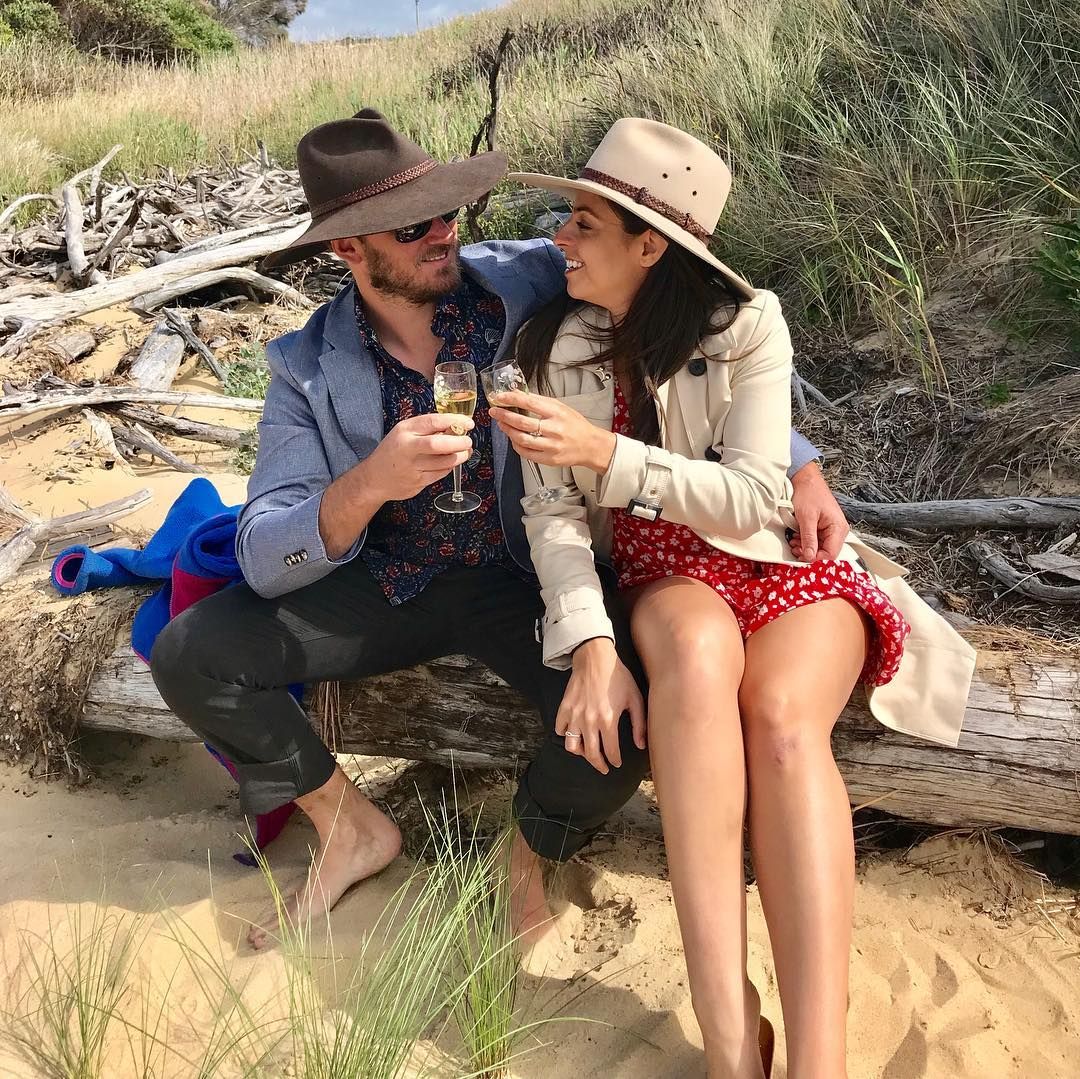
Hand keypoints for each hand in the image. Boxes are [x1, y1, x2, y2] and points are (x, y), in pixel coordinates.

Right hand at [366, 413, 473, 501]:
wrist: (374, 478)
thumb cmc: (393, 452)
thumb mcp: (404, 433)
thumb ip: (426, 429)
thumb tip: (455, 426)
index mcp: (405, 430)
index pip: (433, 421)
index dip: (455, 421)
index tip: (468, 423)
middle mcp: (407, 448)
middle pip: (439, 444)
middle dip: (459, 442)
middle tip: (468, 441)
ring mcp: (412, 467)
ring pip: (444, 462)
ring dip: (459, 457)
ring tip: (464, 452)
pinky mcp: (417, 482)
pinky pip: (440, 474)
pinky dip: (449, 468)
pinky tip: (450, 463)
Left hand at [489, 390, 616, 473]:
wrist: (590, 446)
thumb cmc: (576, 426)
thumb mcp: (561, 407)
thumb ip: (539, 401)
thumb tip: (519, 394)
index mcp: (557, 413)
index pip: (529, 403)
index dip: (511, 399)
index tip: (500, 398)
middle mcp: (554, 429)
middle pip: (522, 422)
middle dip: (504, 416)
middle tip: (495, 412)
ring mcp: (551, 446)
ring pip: (522, 439)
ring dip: (508, 431)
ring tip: (502, 425)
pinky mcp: (549, 459)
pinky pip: (526, 453)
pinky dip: (516, 445)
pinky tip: (513, 439)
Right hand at [556, 638, 645, 773]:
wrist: (595, 658)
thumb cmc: (617, 676)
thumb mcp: (635, 698)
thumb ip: (640, 724)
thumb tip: (641, 745)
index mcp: (608, 720)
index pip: (610, 751)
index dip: (614, 760)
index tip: (616, 763)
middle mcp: (589, 721)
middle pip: (592, 754)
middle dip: (599, 765)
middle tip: (604, 767)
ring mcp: (574, 715)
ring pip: (572, 746)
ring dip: (581, 754)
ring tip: (588, 753)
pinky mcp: (564, 708)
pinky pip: (560, 730)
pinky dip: (566, 736)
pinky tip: (574, 735)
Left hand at [789, 461, 848, 560]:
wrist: (805, 479)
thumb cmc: (808, 493)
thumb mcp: (806, 518)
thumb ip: (809, 539)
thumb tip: (810, 557)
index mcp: (838, 528)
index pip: (831, 554)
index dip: (816, 558)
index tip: (801, 557)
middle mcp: (838, 530)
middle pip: (825, 552)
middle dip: (809, 553)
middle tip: (794, 548)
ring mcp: (831, 529)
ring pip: (819, 547)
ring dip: (805, 547)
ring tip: (793, 541)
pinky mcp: (823, 527)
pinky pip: (815, 540)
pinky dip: (805, 541)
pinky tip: (796, 537)